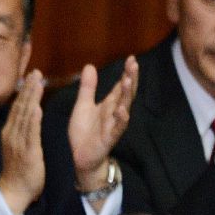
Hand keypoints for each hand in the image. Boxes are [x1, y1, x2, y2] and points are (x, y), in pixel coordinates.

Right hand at [0, 72, 45, 214]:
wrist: (13, 192)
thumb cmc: (19, 172)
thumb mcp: (18, 147)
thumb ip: (22, 131)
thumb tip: (29, 116)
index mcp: (10, 133)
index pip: (18, 108)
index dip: (25, 91)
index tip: (32, 76)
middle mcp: (12, 135)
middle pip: (20, 108)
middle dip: (28, 89)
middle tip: (36, 72)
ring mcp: (18, 143)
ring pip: (25, 116)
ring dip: (31, 99)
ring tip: (38, 82)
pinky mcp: (27, 153)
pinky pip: (30, 134)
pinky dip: (33, 120)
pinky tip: (37, 108)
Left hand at [69, 58, 137, 188]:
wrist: (80, 156)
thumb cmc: (84, 131)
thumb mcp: (83, 105)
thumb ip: (87, 88)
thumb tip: (89, 66)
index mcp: (109, 103)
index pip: (120, 85)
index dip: (126, 73)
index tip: (131, 58)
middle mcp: (114, 112)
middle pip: (125, 93)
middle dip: (130, 79)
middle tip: (134, 64)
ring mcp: (114, 124)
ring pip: (124, 107)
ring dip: (126, 95)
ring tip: (128, 81)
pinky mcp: (110, 137)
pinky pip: (118, 128)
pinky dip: (121, 119)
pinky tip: (123, 110)